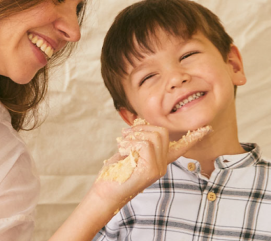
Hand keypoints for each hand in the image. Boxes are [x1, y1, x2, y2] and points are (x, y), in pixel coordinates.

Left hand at [91, 123, 210, 213]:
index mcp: (159, 159)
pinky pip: (145, 144)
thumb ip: (139, 139)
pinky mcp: (151, 170)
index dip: (193, 137)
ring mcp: (158, 168)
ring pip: (155, 136)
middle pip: (162, 132)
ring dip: (134, 135)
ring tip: (122, 144)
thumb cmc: (115, 171)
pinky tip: (123, 151)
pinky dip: (130, 143)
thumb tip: (141, 123)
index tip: (207, 129)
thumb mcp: (129, 151)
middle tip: (125, 134)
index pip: (181, 147)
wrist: (106, 192)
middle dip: (142, 127)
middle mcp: (162, 165)